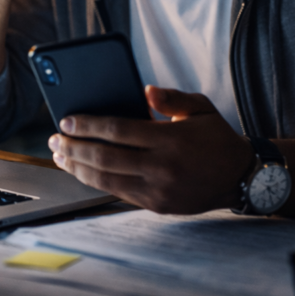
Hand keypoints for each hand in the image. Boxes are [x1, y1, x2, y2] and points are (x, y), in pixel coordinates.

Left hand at [48, 85, 254, 213]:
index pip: (118, 130)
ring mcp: (158, 190)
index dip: (88, 125)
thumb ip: (171, 97)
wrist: (240, 178)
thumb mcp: (200, 108)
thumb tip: (144, 90)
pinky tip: (81, 171)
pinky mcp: (156, 205)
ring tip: (59, 157)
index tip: (66, 120)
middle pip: (105, 157)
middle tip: (54, 140)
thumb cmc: (215, 138)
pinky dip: (95, 182)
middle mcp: (162, 167)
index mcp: (171, 139)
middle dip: (73, 148)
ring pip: (106, 180)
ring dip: (77, 168)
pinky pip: (118, 193)